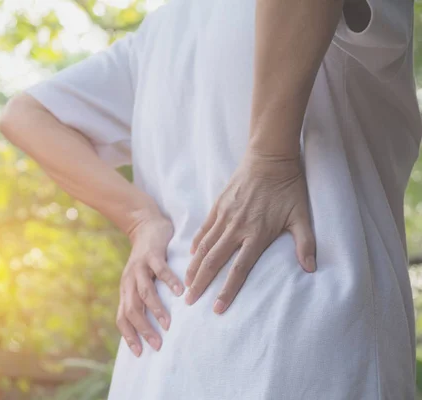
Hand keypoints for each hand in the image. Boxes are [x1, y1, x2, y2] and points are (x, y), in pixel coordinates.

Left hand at [117, 214, 184, 356]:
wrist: (145, 225)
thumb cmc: (147, 260)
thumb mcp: (140, 281)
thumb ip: (143, 300)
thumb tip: (151, 328)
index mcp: (126, 290)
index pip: (122, 317)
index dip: (129, 335)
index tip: (139, 354)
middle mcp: (130, 281)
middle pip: (132, 309)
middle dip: (143, 329)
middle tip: (157, 345)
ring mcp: (140, 267)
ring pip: (145, 292)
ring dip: (156, 309)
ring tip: (168, 324)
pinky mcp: (152, 254)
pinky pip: (160, 270)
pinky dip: (170, 281)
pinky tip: (181, 292)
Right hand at [184, 151, 315, 313]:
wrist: (269, 158)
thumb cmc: (288, 187)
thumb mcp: (301, 216)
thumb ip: (305, 243)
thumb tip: (310, 269)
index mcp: (257, 234)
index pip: (239, 269)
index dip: (227, 290)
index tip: (217, 308)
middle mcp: (237, 228)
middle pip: (214, 261)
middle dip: (200, 283)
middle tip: (188, 300)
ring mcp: (225, 216)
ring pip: (204, 247)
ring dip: (193, 267)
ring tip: (185, 283)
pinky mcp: (218, 205)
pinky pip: (204, 229)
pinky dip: (197, 244)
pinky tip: (191, 256)